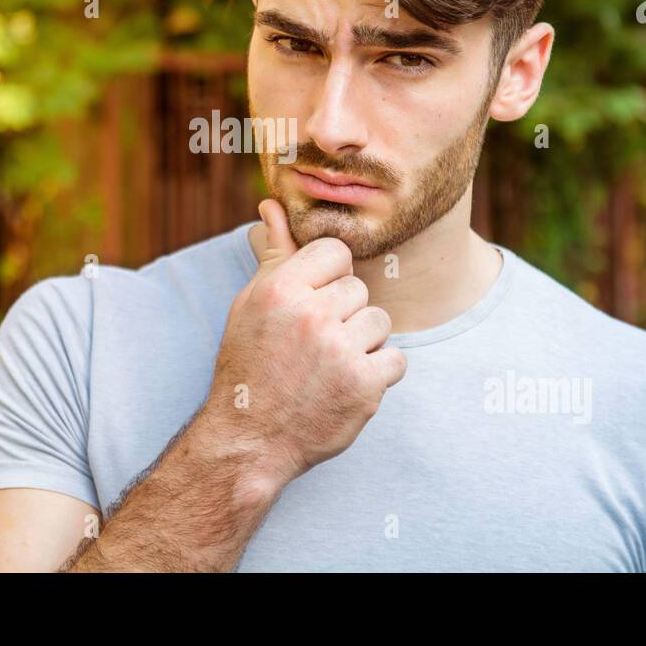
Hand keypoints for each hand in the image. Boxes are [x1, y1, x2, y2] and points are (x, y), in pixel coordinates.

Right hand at [202, 199, 407, 486]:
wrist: (250, 440)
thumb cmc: (250, 365)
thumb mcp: (251, 305)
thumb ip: (273, 255)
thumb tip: (271, 205)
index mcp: (281, 289)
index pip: (335, 252)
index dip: (329, 277)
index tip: (314, 302)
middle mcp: (311, 315)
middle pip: (359, 289)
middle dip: (343, 314)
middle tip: (314, 344)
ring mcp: (340, 351)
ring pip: (380, 321)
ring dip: (363, 343)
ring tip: (330, 365)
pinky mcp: (364, 386)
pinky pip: (395, 359)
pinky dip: (378, 374)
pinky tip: (347, 384)